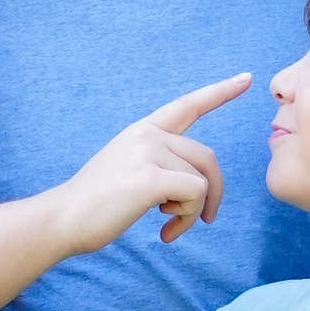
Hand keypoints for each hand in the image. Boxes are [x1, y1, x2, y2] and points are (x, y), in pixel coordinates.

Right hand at [49, 77, 248, 258]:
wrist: (62, 219)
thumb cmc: (95, 205)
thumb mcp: (128, 170)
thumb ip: (159, 164)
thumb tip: (195, 184)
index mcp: (142, 130)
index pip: (188, 105)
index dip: (219, 92)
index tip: (246, 78)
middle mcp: (147, 135)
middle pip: (207, 157)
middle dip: (213, 192)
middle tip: (204, 220)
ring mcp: (148, 153)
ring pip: (202, 180)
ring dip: (193, 212)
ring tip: (169, 227)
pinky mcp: (150, 178)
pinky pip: (195, 194)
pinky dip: (187, 218)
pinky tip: (164, 232)